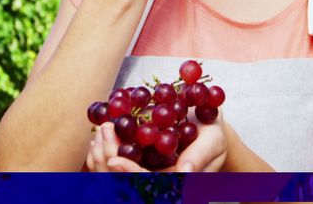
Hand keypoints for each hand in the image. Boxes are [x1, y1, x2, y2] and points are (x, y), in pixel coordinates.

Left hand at [87, 115, 227, 172]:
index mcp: (176, 183)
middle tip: (103, 134)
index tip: (115, 160)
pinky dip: (103, 152)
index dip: (131, 174)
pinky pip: (114, 165)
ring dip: (103, 156)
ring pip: (115, 175)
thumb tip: (185, 172)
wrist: (207, 128)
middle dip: (109, 160)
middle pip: (126, 183)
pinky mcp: (137, 163)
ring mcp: (145, 173)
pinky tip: (99, 136)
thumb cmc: (213, 134)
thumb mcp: (213, 141)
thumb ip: (200, 156)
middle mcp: (157, 183)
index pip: (149, 184)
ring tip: (100, 132)